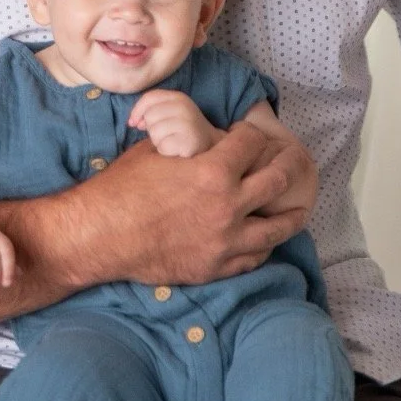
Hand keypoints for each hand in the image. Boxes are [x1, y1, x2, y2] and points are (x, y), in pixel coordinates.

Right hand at [94, 121, 315, 287]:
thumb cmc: (122, 188)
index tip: (247, 136)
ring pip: (277, 228)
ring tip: (299, 208)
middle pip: (277, 180)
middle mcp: (228, 206)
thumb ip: (187, 140)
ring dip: (291, 214)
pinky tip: (265, 239)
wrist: (101, 234)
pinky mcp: (216, 267)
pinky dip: (264, 246)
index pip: (252, 143)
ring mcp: (225, 241)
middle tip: (288, 162)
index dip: (250, 134)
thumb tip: (200, 133)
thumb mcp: (155, 149)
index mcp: (213, 171)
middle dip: (286, 165)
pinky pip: (255, 257)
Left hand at [126, 90, 220, 159]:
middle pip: (150, 116)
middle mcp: (184, 107)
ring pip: (154, 133)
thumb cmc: (182, 129)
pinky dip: (165, 151)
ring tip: (173, 141)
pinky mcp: (189, 142)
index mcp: (178, 97)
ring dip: (159, 141)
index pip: (149, 98)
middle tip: (167, 134)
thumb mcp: (168, 113)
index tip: (135, 123)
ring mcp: (188, 124)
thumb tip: (133, 122)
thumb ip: (149, 112)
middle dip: (152, 129)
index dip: (137, 111)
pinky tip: (176, 150)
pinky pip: (162, 147)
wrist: (210, 145)